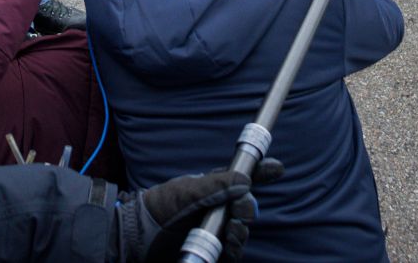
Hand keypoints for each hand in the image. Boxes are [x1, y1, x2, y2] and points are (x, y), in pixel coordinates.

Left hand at [132, 159, 283, 262]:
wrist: (140, 234)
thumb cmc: (160, 205)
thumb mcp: (187, 190)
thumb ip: (216, 185)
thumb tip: (245, 181)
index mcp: (214, 186)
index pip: (243, 176)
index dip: (262, 171)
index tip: (277, 168)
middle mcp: (219, 206)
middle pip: (247, 205)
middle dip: (248, 208)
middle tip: (237, 211)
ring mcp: (216, 227)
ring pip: (243, 229)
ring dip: (242, 230)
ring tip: (231, 230)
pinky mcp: (213, 247)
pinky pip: (233, 250)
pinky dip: (235, 248)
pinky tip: (228, 245)